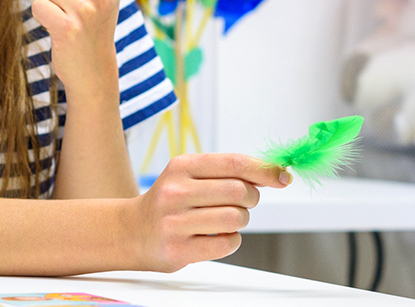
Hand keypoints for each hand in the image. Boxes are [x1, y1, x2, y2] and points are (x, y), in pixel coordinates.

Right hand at [125, 153, 292, 272]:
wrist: (132, 232)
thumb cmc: (170, 201)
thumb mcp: (190, 175)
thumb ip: (228, 172)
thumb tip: (273, 173)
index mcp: (181, 166)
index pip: (234, 163)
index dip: (264, 170)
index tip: (282, 176)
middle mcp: (175, 192)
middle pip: (239, 191)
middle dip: (251, 198)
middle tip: (242, 202)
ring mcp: (175, 222)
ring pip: (236, 218)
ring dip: (240, 220)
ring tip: (223, 219)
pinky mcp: (179, 250)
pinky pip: (228, 243)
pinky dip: (231, 240)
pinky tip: (216, 236)